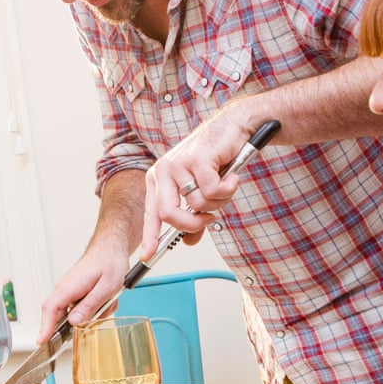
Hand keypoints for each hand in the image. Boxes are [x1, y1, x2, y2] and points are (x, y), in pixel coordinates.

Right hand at [37, 243, 128, 342]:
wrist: (111, 246)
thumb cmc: (110, 261)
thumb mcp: (106, 287)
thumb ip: (90, 305)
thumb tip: (74, 322)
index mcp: (69, 287)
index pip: (50, 309)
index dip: (44, 327)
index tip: (41, 341)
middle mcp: (64, 289)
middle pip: (60, 315)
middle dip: (81, 321)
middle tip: (101, 311)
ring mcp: (68, 290)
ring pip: (74, 313)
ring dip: (93, 312)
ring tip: (109, 300)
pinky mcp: (74, 292)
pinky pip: (80, 307)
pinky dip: (94, 307)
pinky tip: (107, 299)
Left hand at [140, 114, 256, 260]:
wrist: (234, 127)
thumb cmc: (216, 160)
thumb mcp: (201, 190)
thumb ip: (194, 215)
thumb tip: (189, 241)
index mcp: (157, 179)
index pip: (151, 214)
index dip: (150, 237)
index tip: (148, 256)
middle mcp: (162, 171)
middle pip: (169, 214)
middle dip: (192, 224)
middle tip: (209, 220)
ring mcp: (178, 164)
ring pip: (197, 205)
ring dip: (218, 202)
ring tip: (224, 185)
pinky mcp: (197, 159)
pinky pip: (212, 191)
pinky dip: (227, 189)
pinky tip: (232, 177)